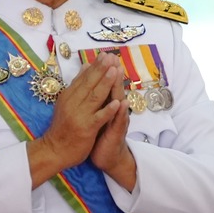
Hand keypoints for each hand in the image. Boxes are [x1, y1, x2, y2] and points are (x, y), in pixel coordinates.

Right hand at [29, 56, 124, 185]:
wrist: (55, 150)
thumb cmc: (64, 127)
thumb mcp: (67, 103)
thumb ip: (77, 86)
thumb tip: (85, 67)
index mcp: (69, 96)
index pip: (83, 78)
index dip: (95, 66)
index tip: (105, 54)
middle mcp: (73, 103)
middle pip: (89, 84)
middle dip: (101, 70)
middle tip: (111, 57)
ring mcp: (79, 115)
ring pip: (94, 97)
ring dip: (105, 84)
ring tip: (115, 71)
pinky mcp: (86, 128)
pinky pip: (99, 118)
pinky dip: (108, 110)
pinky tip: (117, 103)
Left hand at [89, 70, 137, 192]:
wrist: (108, 157)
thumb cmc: (101, 135)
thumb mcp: (97, 114)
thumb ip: (97, 98)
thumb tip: (92, 82)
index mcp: (108, 105)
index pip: (107, 86)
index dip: (106, 71)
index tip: (104, 55)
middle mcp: (115, 111)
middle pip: (115, 89)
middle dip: (113, 74)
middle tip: (114, 58)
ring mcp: (118, 121)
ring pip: (119, 102)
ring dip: (119, 87)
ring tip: (118, 73)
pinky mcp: (117, 133)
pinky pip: (119, 122)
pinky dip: (120, 113)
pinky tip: (121, 104)